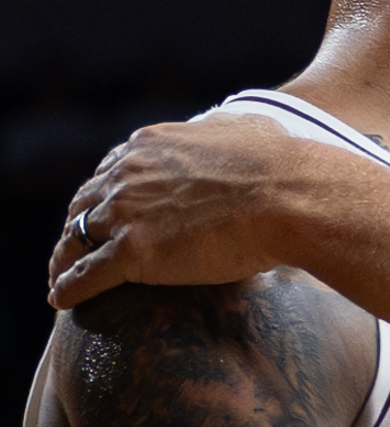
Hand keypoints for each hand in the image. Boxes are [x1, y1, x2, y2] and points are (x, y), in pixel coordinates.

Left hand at [49, 114, 320, 307]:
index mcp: (150, 144)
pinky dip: (69, 288)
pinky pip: (85, 274)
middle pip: (84, 204)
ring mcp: (126, 213)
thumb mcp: (244, 127)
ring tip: (60, 276)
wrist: (291, 197)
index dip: (103, 195)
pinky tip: (62, 299)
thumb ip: (223, 129)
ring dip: (64, 259)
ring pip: (76, 239)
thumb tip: (231, 127)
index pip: (109, 172)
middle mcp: (128, 174)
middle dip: (77, 226)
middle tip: (75, 247)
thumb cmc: (282, 165)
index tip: (103, 211)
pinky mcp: (132, 252)